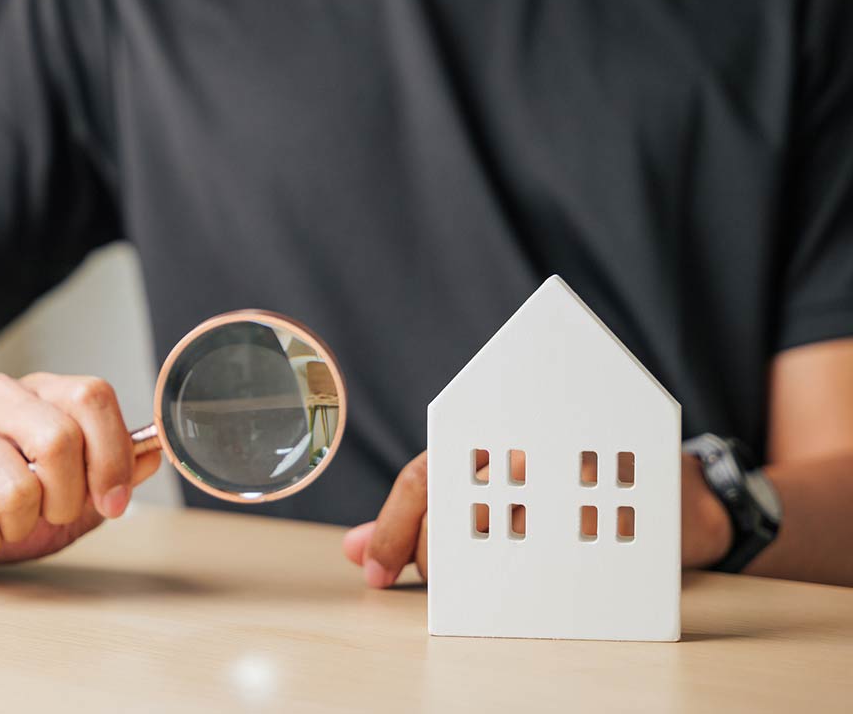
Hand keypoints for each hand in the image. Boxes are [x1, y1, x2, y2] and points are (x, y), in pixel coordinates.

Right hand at [0, 373, 161, 578]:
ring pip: (15, 485)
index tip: (111, 501)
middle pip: (58, 438)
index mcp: (39, 394)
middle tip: (49, 516)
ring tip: (5, 525)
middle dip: (65, 498)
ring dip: (20, 526)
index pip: (92, 396)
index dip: (111, 454)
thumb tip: (154, 452)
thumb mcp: (68, 497)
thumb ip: (112, 474)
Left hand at [343, 450, 733, 587]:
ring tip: (500, 582)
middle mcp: (522, 448)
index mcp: (489, 440)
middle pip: (451, 515)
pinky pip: (562, 552)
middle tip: (454, 583)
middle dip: (438, 561)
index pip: (422, 479)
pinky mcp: (616, 502)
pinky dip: (543, 578)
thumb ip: (418, 522)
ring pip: (495, 538)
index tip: (374, 573)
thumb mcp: (489, 497)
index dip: (391, 529)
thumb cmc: (563, 490)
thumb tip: (353, 551)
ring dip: (487, 574)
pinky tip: (544, 584)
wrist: (671, 487)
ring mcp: (569, 472)